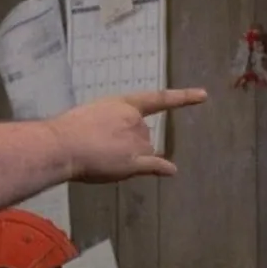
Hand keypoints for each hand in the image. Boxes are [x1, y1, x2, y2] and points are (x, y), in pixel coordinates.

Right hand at [46, 89, 207, 182]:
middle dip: (127, 143)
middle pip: (142, 136)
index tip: (203, 95)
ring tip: (100, 158)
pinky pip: (154, 165)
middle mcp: (136, 120)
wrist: (63, 144)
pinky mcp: (134, 161)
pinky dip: (163, 169)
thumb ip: (111, 123)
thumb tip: (120, 140)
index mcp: (124, 104)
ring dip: (127, 158)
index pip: (158, 100)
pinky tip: (171, 171)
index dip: (182, 98)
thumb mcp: (92, 114)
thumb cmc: (69, 129)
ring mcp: (137, 141)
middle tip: (98, 147)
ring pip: (141, 153)